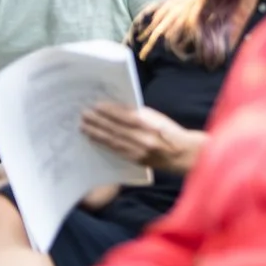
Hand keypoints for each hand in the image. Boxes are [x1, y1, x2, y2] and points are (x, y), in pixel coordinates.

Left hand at [80, 103, 199, 172]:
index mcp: (149, 124)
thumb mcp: (157, 118)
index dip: (109, 111)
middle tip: (83, 115)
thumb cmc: (170, 132)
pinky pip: (116, 150)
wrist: (182, 154)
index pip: (125, 116)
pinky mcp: (135, 160)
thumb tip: (117, 110)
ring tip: (84, 127)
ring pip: (113, 140)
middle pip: (116, 128)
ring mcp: (138, 151)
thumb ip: (138, 114)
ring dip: (96, 133)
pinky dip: (104, 144)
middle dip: (98, 121)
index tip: (96, 105)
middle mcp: (142, 138)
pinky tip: (94, 139)